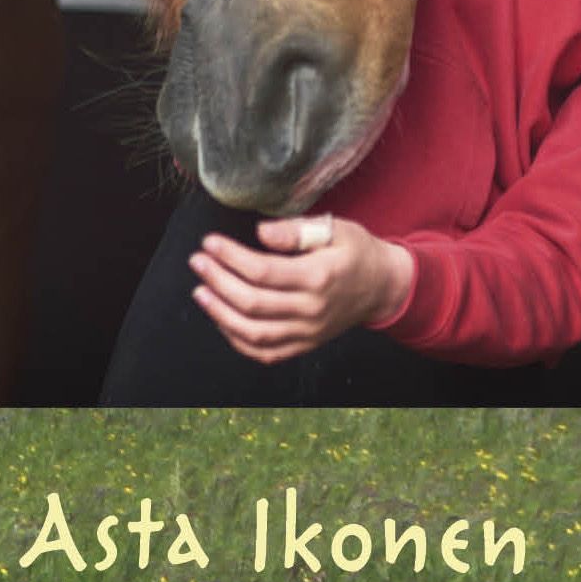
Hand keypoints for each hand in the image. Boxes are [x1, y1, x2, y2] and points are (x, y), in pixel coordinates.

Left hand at [189, 216, 414, 364]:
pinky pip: (265, 352)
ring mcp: (307, 333)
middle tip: (197, 261)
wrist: (382, 287)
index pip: (263, 271)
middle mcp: (311, 310)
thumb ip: (297, 230)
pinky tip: (221, 319)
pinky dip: (238, 340)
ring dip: (220, 313)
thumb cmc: (356, 251)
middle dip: (218, 281)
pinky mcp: (304, 345)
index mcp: (318, 277)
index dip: (230, 257)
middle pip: (253, 302)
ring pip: (254, 333)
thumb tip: (260, 232)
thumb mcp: (335, 228)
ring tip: (200, 291)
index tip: (209, 242)